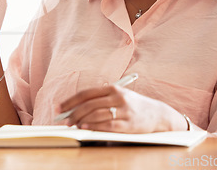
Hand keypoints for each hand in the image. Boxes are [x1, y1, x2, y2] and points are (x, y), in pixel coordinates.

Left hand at [59, 85, 182, 132]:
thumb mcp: (119, 95)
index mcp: (113, 89)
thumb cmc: (134, 105)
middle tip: (64, 120)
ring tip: (72, 124)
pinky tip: (85, 127)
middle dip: (73, 112)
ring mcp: (123, 110)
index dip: (70, 100)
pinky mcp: (128, 124)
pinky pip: (107, 125)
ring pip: (96, 114)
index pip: (86, 93)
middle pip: (89, 104)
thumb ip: (101, 99)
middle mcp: (117, 97)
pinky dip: (94, 126)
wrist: (157, 114)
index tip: (59, 107)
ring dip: (81, 119)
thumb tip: (77, 107)